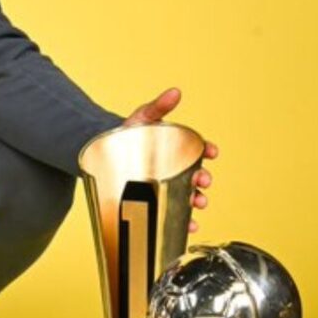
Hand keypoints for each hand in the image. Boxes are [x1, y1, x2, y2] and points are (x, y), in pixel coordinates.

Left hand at [123, 88, 218, 232]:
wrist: (105, 152)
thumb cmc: (130, 134)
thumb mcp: (143, 118)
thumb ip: (158, 106)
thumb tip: (176, 91)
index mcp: (177, 148)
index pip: (199, 149)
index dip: (207, 150)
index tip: (211, 152)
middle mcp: (176, 168)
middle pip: (197, 175)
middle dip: (203, 179)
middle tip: (202, 180)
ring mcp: (168, 185)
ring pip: (190, 196)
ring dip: (198, 201)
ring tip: (197, 203)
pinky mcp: (158, 200)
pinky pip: (175, 214)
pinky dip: (185, 222)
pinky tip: (189, 226)